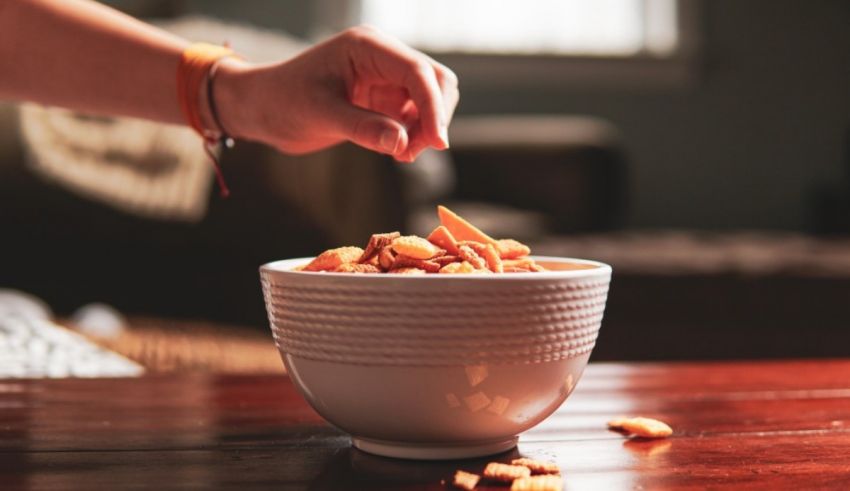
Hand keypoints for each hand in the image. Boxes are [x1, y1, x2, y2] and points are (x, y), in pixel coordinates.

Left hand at [215, 26, 458, 161]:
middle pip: (434, 80)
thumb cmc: (283, 101)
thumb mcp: (320, 114)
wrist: (263, 108)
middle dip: (434, 117)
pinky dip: (414, 135)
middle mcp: (382, 57)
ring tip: (401, 155)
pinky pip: (415, 116)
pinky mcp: (383, 100)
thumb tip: (403, 144)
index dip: (433, 107)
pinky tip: (395, 152)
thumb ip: (362, 128)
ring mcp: (385, 78)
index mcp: (368, 47)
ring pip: (429, 100)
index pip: (417, 71)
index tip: (438, 142)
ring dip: (425, 129)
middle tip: (413, 152)